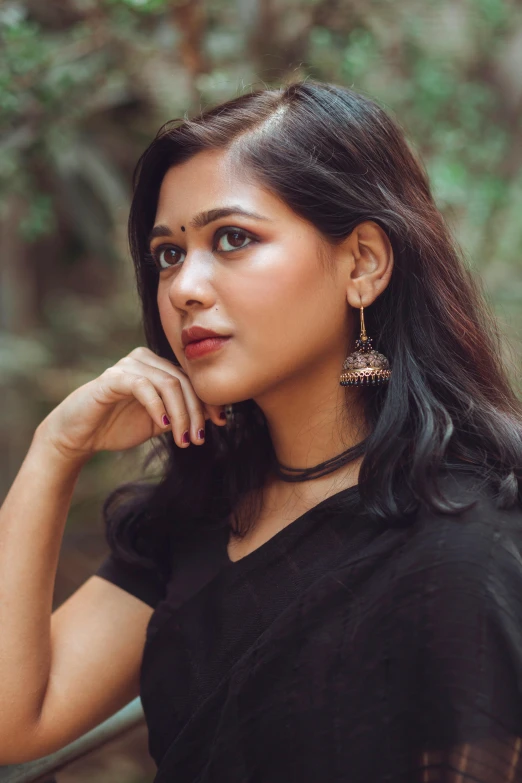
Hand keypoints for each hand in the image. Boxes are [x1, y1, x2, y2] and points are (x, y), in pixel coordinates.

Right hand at [35, 347, 226, 460]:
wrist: (79, 436)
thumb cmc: (117, 426)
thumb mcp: (158, 422)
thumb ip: (181, 414)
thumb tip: (213, 416)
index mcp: (157, 366)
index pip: (191, 379)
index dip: (208, 400)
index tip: (221, 422)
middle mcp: (145, 359)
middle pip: (183, 381)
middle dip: (196, 412)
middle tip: (199, 438)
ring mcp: (128, 365)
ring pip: (168, 384)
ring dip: (180, 414)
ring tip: (184, 439)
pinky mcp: (113, 377)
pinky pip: (143, 386)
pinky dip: (158, 407)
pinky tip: (163, 426)